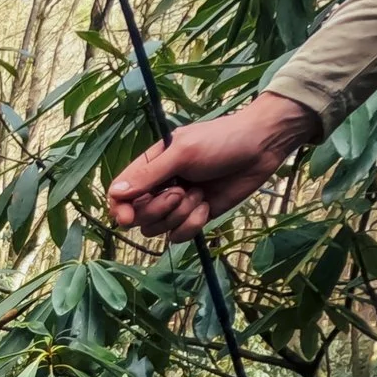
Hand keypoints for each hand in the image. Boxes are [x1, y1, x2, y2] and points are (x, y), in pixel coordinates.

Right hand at [105, 92, 319, 241]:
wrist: (260, 148)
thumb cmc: (220, 141)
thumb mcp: (182, 153)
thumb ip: (148, 174)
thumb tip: (115, 192)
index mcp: (150, 167)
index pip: (120, 194)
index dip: (120, 209)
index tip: (128, 217)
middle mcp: (159, 187)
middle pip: (139, 217)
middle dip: (159, 209)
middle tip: (181, 191)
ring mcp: (177, 204)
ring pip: (158, 228)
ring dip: (180, 215)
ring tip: (199, 195)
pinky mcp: (195, 217)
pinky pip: (180, 235)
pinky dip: (193, 224)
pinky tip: (207, 205)